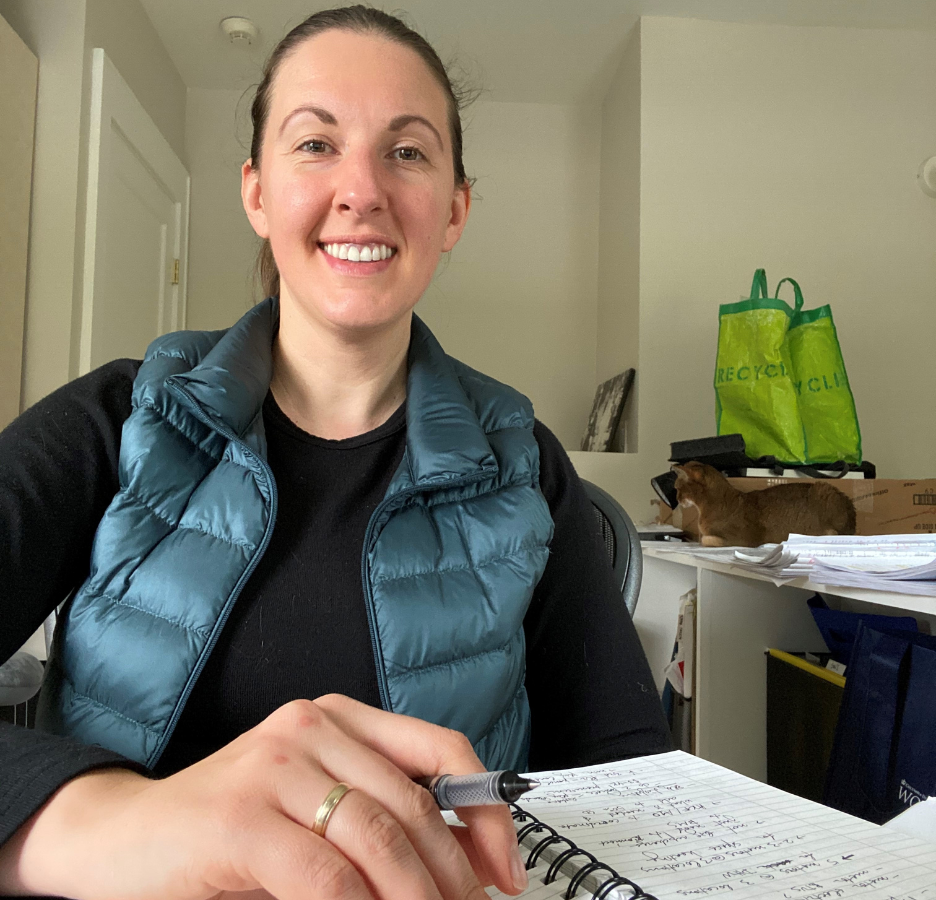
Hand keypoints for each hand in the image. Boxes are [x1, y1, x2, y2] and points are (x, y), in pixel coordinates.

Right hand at [0, 695, 527, 899]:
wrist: (124, 836)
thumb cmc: (228, 828)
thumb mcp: (314, 807)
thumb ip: (377, 814)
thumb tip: (463, 859)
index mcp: (339, 717)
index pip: (441, 749)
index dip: (486, 810)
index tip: (506, 867)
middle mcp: (311, 727)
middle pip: (415, 801)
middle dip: (455, 872)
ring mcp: (275, 765)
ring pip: (380, 837)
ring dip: (416, 897)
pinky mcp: (242, 816)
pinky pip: (326, 875)